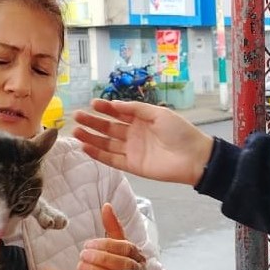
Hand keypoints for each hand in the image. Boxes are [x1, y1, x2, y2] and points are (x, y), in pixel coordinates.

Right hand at [73, 99, 214, 185]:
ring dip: (91, 138)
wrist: (194, 157)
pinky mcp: (132, 166)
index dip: (105, 108)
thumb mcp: (159, 114)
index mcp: (142, 120)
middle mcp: (134, 135)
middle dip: (93, 122)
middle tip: (77, 116)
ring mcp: (132, 151)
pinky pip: (112, 160)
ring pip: (107, 144)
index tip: (92, 103)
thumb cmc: (180, 132)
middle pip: (109, 128)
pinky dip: (98, 154)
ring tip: (75, 132)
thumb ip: (136, 110)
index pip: (118, 113)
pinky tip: (85, 147)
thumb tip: (115, 105)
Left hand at [78, 203, 146, 269]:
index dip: (106, 244)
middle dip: (102, 258)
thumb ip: (112, 226)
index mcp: (136, 255)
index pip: (126, 247)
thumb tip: (106, 206)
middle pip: (124, 263)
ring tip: (81, 267)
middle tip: (83, 255)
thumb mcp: (118, 244)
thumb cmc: (122, 263)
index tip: (88, 244)